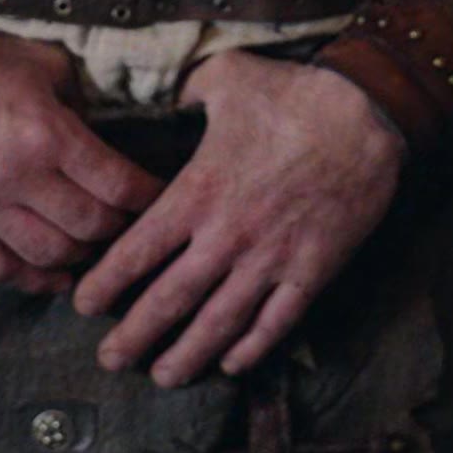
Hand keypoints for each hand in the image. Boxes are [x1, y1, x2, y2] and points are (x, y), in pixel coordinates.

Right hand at [0, 27, 162, 292]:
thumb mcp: (41, 64)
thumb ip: (81, 104)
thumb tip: (110, 139)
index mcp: (47, 132)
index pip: (119, 185)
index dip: (149, 199)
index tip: (162, 200)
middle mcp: (15, 176)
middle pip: (90, 227)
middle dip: (120, 229)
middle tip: (130, 225)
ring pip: (49, 256)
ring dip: (80, 258)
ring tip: (94, 248)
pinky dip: (33, 281)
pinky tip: (55, 278)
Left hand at [72, 50, 404, 384]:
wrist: (369, 115)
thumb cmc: (295, 94)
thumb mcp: (227, 77)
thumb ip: (186, 89)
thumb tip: (164, 93)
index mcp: (198, 193)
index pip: (136, 253)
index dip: (104, 285)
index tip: (84, 305)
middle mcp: (227, 236)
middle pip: (168, 302)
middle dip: (133, 337)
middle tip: (111, 360)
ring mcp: (270, 259)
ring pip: (218, 324)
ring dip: (187, 356)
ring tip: (164, 376)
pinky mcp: (311, 269)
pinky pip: (276, 322)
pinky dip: (252, 348)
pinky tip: (232, 364)